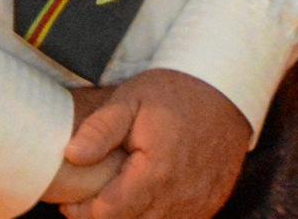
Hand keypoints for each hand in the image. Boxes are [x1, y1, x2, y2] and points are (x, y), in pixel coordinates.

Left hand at [56, 68, 247, 218]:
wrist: (227, 91)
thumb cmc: (174, 94)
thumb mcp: (131, 99)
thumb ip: (100, 129)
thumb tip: (72, 156)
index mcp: (156, 172)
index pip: (107, 214)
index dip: (83, 210)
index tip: (71, 199)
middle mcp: (178, 197)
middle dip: (104, 216)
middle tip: (91, 195)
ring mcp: (196, 206)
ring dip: (131, 216)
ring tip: (120, 192)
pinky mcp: (207, 208)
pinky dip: (156, 214)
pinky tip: (148, 194)